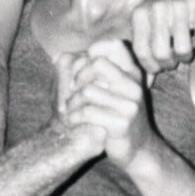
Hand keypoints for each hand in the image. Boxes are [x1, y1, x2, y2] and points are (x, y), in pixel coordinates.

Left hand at [64, 39, 151, 167]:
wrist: (138, 150)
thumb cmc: (117, 117)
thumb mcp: (113, 91)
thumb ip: (94, 72)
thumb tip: (57, 56)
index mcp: (133, 73)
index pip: (114, 45)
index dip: (92, 51)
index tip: (82, 69)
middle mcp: (134, 85)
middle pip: (98, 63)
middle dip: (78, 76)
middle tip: (71, 91)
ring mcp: (130, 105)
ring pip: (89, 91)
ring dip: (72, 101)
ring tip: (69, 109)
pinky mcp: (122, 124)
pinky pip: (88, 112)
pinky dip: (74, 117)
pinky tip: (72, 121)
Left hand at [129, 0, 194, 74]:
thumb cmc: (161, 5)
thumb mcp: (145, 19)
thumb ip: (143, 42)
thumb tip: (147, 77)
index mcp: (141, 14)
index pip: (142, 52)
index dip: (152, 67)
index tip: (158, 67)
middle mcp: (158, 9)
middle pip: (162, 54)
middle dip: (169, 63)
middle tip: (174, 60)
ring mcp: (180, 6)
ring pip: (183, 49)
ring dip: (186, 56)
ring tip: (186, 51)